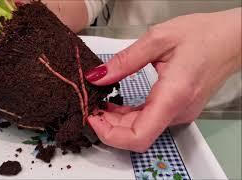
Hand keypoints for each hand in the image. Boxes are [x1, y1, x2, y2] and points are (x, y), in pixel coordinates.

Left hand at [85, 8, 240, 151]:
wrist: (231, 39)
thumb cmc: (203, 36)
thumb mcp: (157, 40)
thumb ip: (124, 61)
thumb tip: (98, 76)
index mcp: (173, 95)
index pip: (139, 136)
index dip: (110, 134)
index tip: (93, 119)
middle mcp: (177, 111)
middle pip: (136, 135)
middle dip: (107, 126)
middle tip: (90, 107)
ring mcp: (178, 112)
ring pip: (141, 130)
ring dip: (116, 122)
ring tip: (98, 105)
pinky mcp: (177, 108)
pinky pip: (148, 120)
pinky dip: (128, 116)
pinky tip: (115, 105)